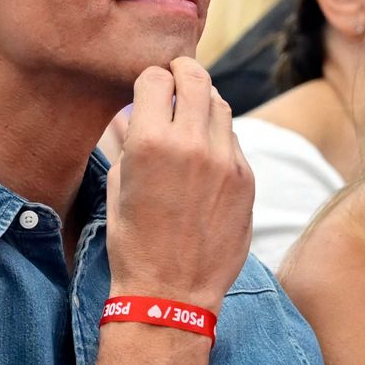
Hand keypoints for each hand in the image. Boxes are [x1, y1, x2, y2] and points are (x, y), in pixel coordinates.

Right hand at [106, 58, 252, 313]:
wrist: (172, 292)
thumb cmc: (134, 242)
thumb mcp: (118, 185)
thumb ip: (127, 141)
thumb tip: (129, 112)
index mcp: (150, 141)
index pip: (156, 78)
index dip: (149, 79)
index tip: (148, 87)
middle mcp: (192, 143)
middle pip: (195, 77)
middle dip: (182, 72)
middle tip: (176, 76)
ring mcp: (225, 160)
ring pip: (219, 104)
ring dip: (203, 101)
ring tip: (191, 113)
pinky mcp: (246, 178)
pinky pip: (233, 138)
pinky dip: (218, 135)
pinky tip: (206, 151)